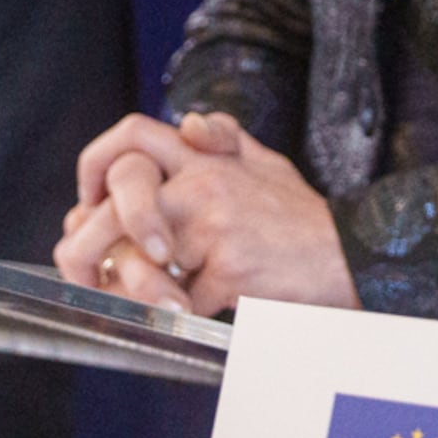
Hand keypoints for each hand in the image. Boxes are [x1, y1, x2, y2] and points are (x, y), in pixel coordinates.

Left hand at [53, 111, 356, 316]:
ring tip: (143, 299)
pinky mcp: (230, 270)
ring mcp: (217, 225)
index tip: (86, 204)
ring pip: (139, 258)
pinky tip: (202, 310)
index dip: (95, 166)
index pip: (132, 136)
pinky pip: (180, 301)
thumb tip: (188, 123)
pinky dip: (184, 313)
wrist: (356, 256)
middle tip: (81, 270)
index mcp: (208, 157)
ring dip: (133, 288)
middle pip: (120, 195)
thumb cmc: (303, 219)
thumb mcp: (266, 165)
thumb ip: (224, 142)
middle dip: (88, 239)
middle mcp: (206, 182)